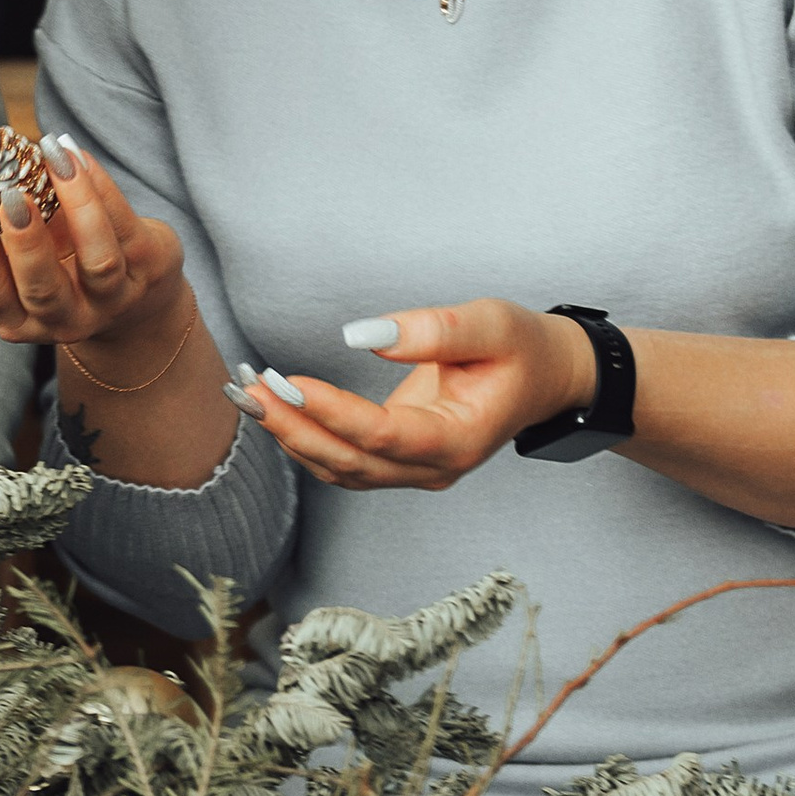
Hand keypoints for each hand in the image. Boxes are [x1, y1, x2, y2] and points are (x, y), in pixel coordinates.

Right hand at [0, 134, 186, 363]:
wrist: (137, 295)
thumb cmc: (65, 261)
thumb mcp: (27, 243)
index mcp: (21, 317)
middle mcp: (66, 320)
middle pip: (43, 289)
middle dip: (24, 239)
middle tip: (10, 192)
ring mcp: (113, 300)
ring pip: (98, 261)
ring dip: (75, 205)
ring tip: (50, 159)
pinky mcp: (149, 270)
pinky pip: (125, 225)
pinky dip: (100, 186)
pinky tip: (76, 155)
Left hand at [233, 300, 594, 492]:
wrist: (547, 377)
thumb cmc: (523, 347)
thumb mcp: (491, 324)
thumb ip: (433, 329)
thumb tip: (359, 335)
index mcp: (458, 441)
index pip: (381, 436)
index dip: (329, 412)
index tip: (287, 382)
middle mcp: (433, 469)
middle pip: (350, 463)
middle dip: (293, 428)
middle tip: (247, 390)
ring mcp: (414, 472)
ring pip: (339, 469)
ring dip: (290, 435)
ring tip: (247, 394)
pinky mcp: (398, 461)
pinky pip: (342, 461)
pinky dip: (304, 437)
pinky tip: (273, 406)